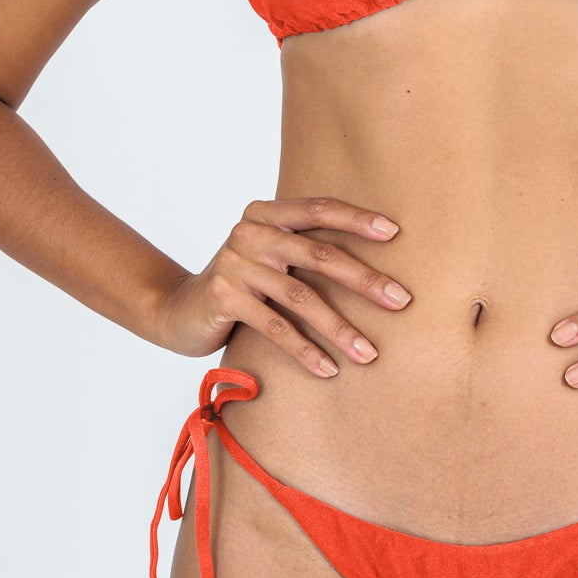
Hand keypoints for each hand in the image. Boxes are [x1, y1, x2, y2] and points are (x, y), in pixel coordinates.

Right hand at [150, 196, 411, 368]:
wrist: (175, 309)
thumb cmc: (240, 284)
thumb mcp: (268, 257)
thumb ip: (304, 249)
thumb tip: (376, 265)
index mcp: (266, 213)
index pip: (319, 208)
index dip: (357, 220)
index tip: (395, 233)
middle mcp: (251, 232)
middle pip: (320, 254)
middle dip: (365, 280)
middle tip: (401, 301)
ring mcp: (235, 263)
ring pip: (302, 297)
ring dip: (340, 328)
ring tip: (369, 353)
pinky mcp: (224, 297)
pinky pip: (275, 327)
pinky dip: (305, 350)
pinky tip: (328, 369)